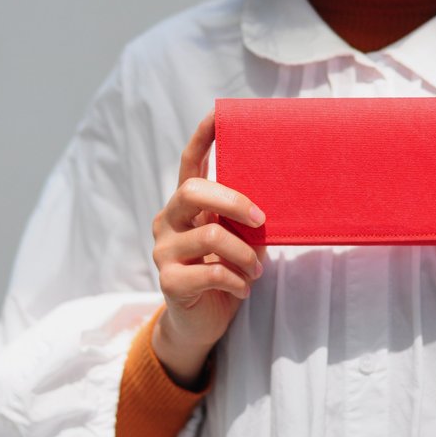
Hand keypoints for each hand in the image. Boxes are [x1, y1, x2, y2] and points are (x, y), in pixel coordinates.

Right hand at [151, 110, 265, 387]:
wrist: (198, 323)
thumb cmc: (222, 275)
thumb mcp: (235, 242)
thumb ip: (241, 221)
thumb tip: (271, 205)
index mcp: (186, 207)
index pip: (189, 164)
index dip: (202, 138)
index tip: (217, 114)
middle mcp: (168, 222)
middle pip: (193, 190)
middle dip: (233, 200)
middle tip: (260, 219)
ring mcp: (164, 251)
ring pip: (210, 236)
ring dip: (245, 254)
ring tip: (257, 269)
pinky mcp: (169, 281)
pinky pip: (212, 273)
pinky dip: (238, 281)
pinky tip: (244, 288)